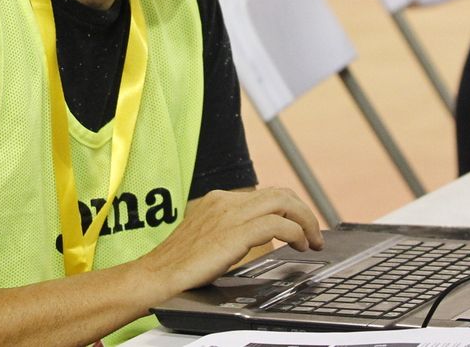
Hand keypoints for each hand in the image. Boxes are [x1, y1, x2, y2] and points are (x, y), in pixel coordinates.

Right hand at [134, 187, 322, 299]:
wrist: (155, 277)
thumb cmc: (178, 266)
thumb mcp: (207, 238)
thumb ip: (230, 230)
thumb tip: (257, 236)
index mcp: (219, 200)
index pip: (266, 194)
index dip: (291, 208)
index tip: (301, 226)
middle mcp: (225, 201)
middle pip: (280, 193)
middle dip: (304, 212)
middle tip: (314, 234)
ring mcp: (230, 214)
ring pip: (283, 202)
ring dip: (306, 220)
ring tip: (312, 241)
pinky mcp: (234, 232)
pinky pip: (278, 224)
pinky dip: (296, 233)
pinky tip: (299, 246)